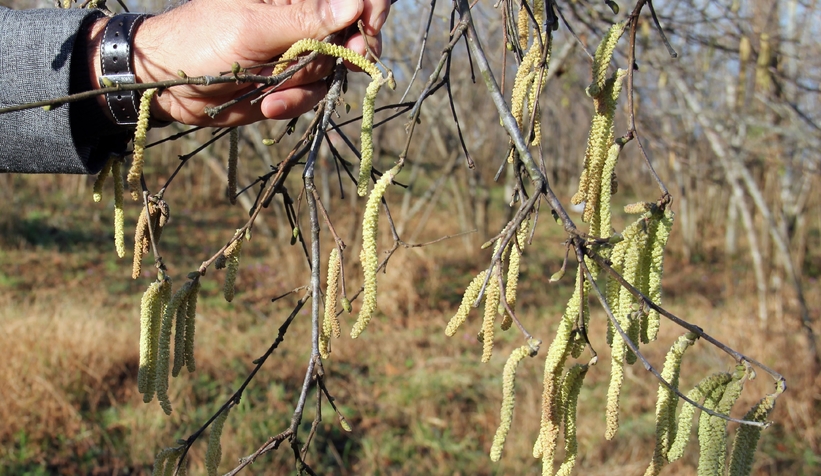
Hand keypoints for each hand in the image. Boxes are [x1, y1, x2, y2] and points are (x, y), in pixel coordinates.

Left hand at [88, 0, 389, 125]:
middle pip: (352, 33)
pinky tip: (269, 104)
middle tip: (343, 63)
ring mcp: (297, 53)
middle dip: (347, 53)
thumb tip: (356, 2)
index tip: (368, 27)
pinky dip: (294, 103)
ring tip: (273, 93)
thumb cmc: (199, 40)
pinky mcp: (289, 84)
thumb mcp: (253, 27)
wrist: (166, 84)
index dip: (370, 7)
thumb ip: (306, 19)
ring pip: (333, 71)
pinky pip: (312, 95)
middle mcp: (301, 20)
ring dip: (307, 86)